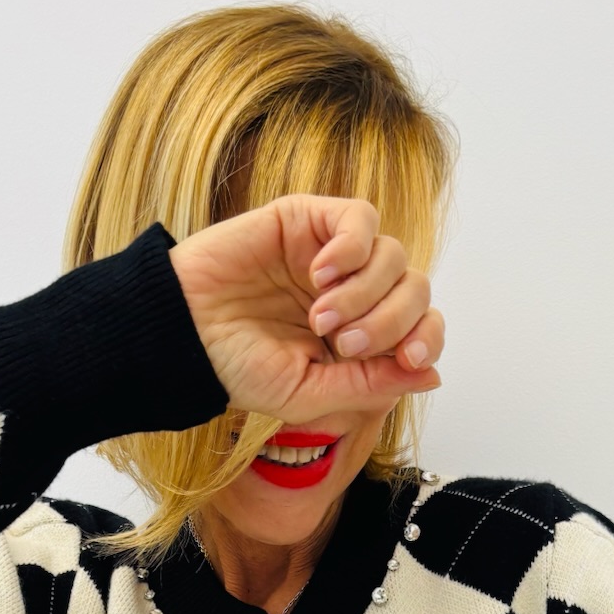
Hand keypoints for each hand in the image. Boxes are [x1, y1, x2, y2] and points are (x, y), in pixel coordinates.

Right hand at [168, 194, 444, 422]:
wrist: (182, 334)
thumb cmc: (235, 369)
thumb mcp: (309, 394)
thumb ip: (369, 386)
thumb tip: (431, 374)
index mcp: (356, 337)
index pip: (420, 326)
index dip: (425, 337)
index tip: (407, 357)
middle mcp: (352, 294)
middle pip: (415, 290)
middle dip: (389, 321)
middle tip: (341, 341)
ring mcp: (332, 256)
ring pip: (393, 256)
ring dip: (364, 292)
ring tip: (319, 316)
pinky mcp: (307, 220)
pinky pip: (361, 218)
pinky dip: (352, 247)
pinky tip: (320, 274)